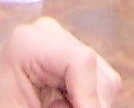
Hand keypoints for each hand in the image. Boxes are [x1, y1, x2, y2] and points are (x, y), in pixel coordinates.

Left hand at [0, 16, 120, 107]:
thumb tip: (92, 107)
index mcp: (28, 43)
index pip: (81, 62)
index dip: (91, 101)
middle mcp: (48, 33)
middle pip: (99, 74)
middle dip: (91, 105)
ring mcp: (60, 42)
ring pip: (105, 81)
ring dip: (89, 105)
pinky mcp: (67, 56)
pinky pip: (97, 83)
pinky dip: (85, 102)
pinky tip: (60, 107)